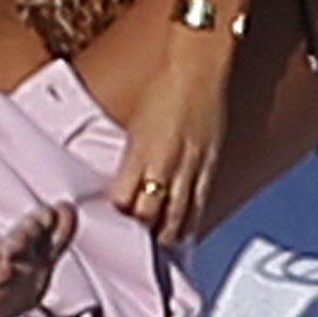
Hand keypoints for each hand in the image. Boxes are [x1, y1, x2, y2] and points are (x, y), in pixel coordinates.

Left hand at [107, 61, 229, 246]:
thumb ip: (131, 156)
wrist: (199, 70)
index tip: (107, 224)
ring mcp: (191, 166)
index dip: (115, 216)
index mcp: (140, 151)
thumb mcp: (135, 124)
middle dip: (139, 232)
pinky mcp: (210, 165)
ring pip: (177, 215)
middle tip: (131, 243)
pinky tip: (184, 233)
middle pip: (150, 213)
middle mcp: (165, 163)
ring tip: (156, 246)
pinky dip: (190, 221)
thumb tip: (123, 182)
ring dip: (165, 234)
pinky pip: (199, 203)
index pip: (122, 198)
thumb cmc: (163, 88)